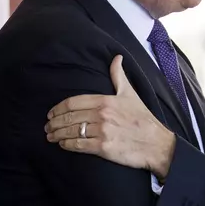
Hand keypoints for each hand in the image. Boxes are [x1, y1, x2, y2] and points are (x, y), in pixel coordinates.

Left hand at [46, 55, 176, 178]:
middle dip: (54, 123)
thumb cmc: (144, 119)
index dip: (58, 109)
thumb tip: (116, 57)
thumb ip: (119, 76)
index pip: (73, 102)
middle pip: (69, 118)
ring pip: (71, 131)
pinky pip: (79, 145)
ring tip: (51, 137)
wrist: (157, 144)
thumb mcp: (131, 94)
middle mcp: (102, 115)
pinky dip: (67, 145)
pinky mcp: (104, 148)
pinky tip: (63, 145)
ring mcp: (102, 131)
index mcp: (105, 100)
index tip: (51, 114)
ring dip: (57, 135)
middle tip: (47, 127)